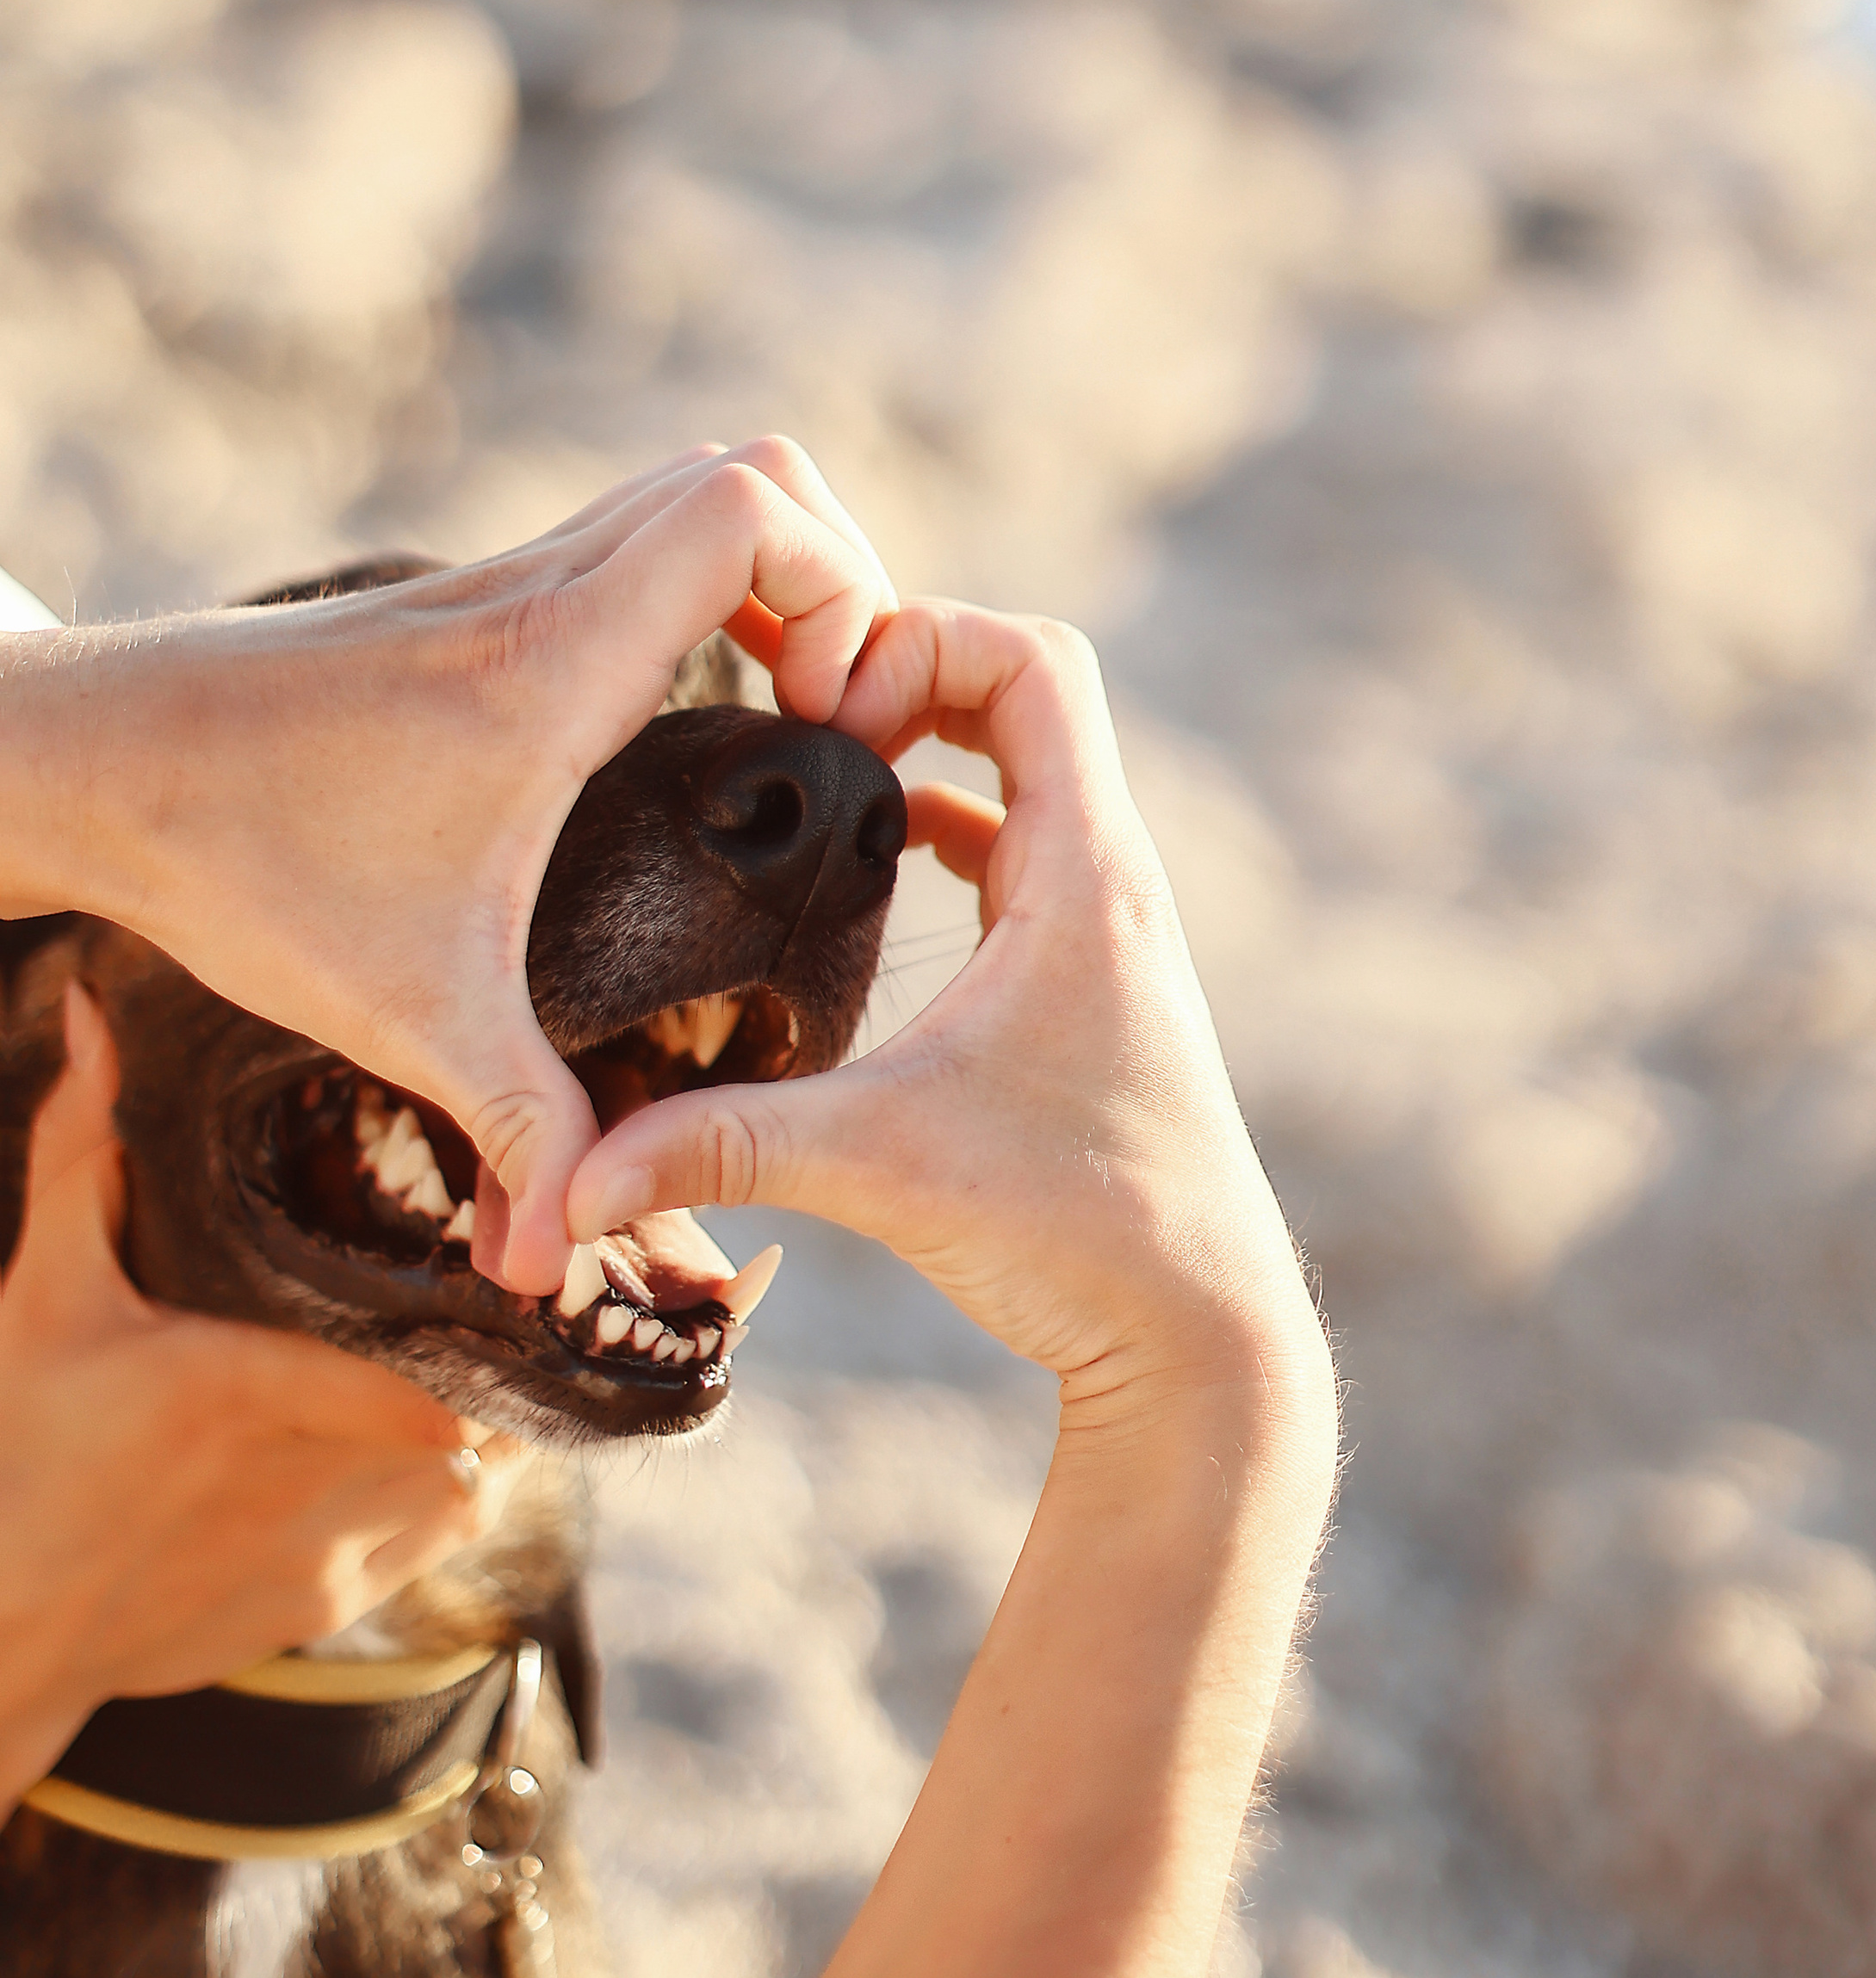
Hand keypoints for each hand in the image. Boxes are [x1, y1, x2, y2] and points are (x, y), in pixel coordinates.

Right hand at [0, 987, 518, 1801]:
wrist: (3, 1629)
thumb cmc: (22, 1447)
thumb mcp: (48, 1291)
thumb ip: (82, 1151)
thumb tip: (92, 1013)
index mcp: (259, 1386)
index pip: (441, 1349)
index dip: (501, 1305)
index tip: (516, 1245)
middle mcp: (324, 1472)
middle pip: (488, 1402)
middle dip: (512, 1348)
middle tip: (518, 1280)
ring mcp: (341, 1547)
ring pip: (487, 1473)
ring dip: (496, 1413)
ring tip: (498, 1344)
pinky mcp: (337, 1602)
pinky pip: (447, 1531)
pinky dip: (458, 1480)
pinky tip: (444, 1426)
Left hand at [2, 440, 894, 1295]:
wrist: (92, 761)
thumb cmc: (242, 859)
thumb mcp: (405, 1010)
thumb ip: (517, 1129)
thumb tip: (556, 1264)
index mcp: (555, 661)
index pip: (751, 510)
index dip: (842, 586)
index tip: (832, 711)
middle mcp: (540, 594)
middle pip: (753, 472)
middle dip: (839, 576)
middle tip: (830, 705)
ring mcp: (499, 584)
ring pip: (686, 491)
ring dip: (766, 574)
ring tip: (776, 702)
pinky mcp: (465, 605)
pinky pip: (624, 538)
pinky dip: (691, 588)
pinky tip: (667, 714)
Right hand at [570, 603, 1328, 1424]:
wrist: (1198, 1332)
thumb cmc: (1078, 1232)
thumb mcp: (882, 1168)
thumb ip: (722, 1150)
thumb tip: (575, 1172)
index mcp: (1085, 873)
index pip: (1033, 661)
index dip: (923, 645)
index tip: (830, 722)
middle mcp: (1108, 878)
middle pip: (1021, 687)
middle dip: (908, 672)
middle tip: (804, 726)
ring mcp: (1101, 925)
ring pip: (1021, 766)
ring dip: (925, 743)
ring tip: (815, 772)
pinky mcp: (1082, 977)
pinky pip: (1013, 844)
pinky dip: (941, 820)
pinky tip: (863, 869)